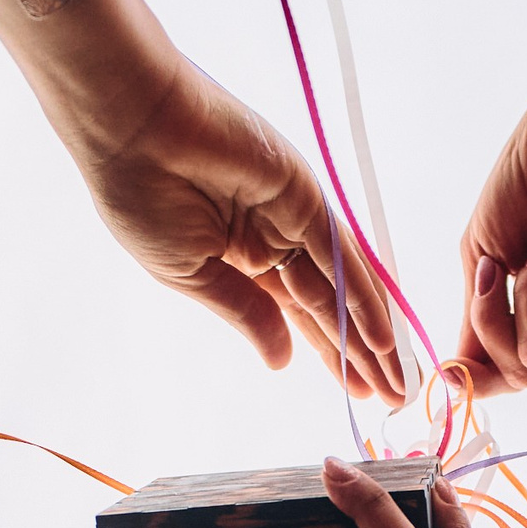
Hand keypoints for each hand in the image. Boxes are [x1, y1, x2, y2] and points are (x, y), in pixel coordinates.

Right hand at [75, 63, 404, 407]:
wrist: (132, 131)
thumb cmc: (140, 196)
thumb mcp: (193, 275)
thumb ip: (246, 314)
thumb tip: (281, 360)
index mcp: (240, 259)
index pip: (297, 315)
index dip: (327, 354)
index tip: (355, 392)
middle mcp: (274, 239)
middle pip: (327, 306)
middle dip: (357, 354)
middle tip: (389, 396)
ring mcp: (293, 217)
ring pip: (341, 287)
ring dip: (369, 334)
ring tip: (393, 379)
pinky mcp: (305, 196)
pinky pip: (340, 253)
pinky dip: (362, 295)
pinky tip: (380, 335)